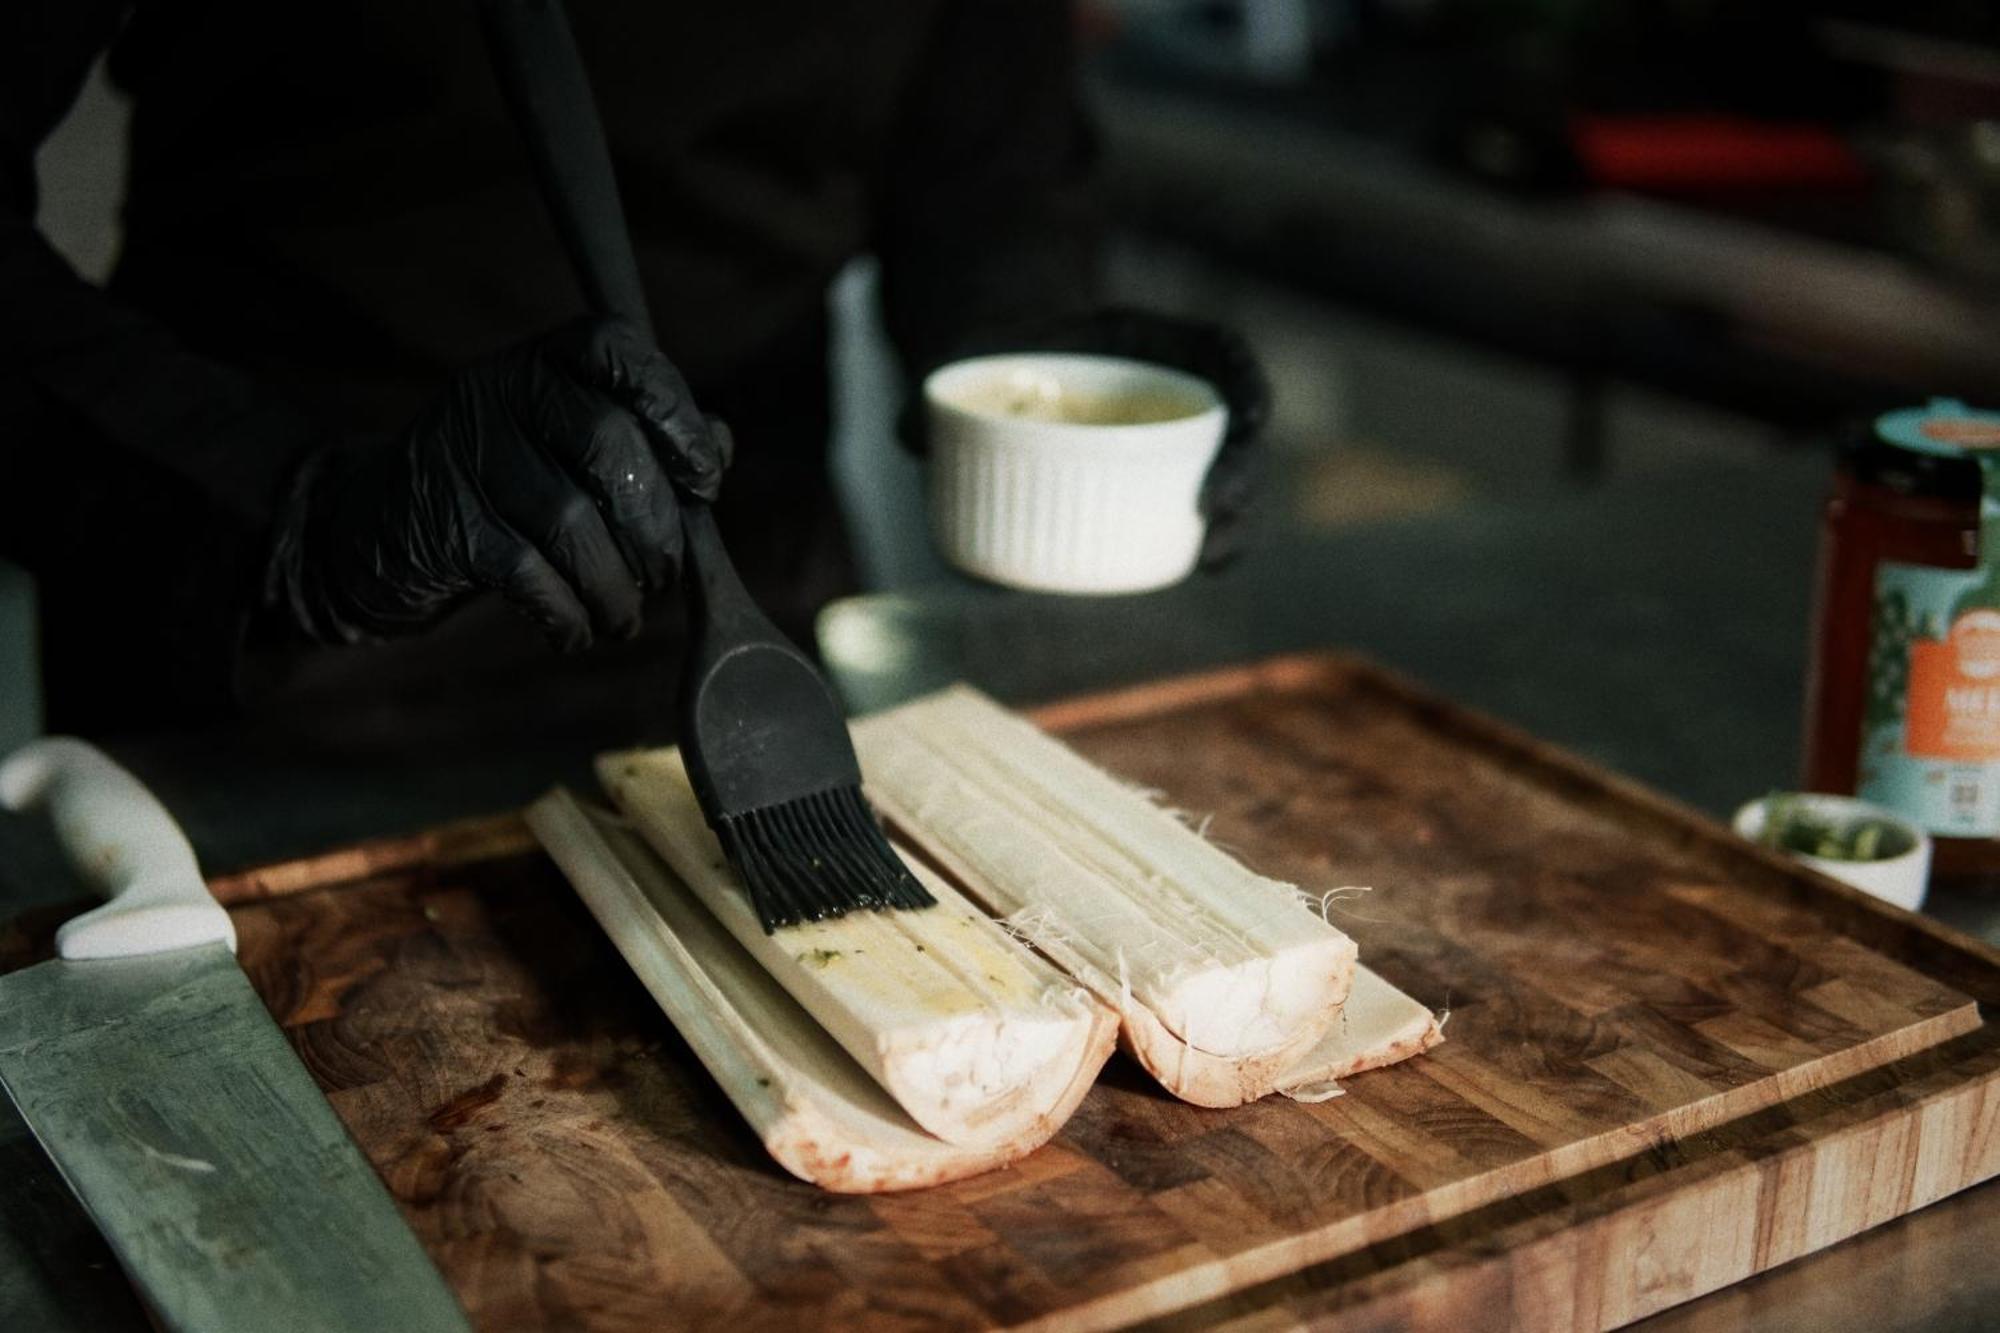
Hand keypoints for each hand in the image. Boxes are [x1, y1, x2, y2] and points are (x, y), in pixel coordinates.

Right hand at [267, 317, 730, 648]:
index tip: (706, 479)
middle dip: (656, 524)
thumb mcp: (571, 441)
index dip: (676, 412)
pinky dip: (569, 615)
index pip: (620, 350)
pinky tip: (578, 631)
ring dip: (616, 585)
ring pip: (572, 519)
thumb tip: (715, 449)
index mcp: (546, 359)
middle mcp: (503, 389)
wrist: (381, 523)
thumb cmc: (509, 482)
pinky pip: (530, 575)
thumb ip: (649, 436)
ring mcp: (469, 454)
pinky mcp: (448, 523)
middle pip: (609, 444)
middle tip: (664, 573)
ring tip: (625, 616)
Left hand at [906, 307, 1270, 568]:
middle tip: (1214, 513)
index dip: (1245, 380)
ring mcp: (1169, 439)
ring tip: (1212, 560)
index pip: (1217, 349)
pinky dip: (1197, 535)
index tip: (1251, 418)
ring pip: (1225, 475)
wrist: (997, 369)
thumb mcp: (967, 354)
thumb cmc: (992, 354)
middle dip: (1240, 470)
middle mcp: (1170, 388)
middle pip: (1233, 427)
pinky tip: (1199, 566)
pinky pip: (1191, 508)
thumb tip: (907, 433)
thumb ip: (938, 389)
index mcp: (1142, 339)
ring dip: (1234, 519)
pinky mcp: (1154, 483)